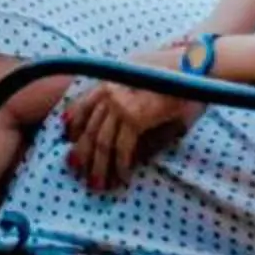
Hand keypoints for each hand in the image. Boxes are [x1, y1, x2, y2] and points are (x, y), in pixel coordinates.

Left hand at [60, 44, 199, 191]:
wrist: (186, 70)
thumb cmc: (164, 77)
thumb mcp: (135, 81)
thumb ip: (120, 96)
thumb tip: (108, 122)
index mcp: (106, 82)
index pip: (82, 106)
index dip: (74, 125)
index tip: (69, 141)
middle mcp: (109, 92)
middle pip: (89, 129)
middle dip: (82, 153)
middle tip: (77, 171)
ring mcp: (120, 104)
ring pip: (101, 142)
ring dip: (99, 166)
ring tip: (97, 184)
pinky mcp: (135, 117)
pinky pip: (122, 148)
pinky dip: (121, 165)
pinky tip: (122, 177)